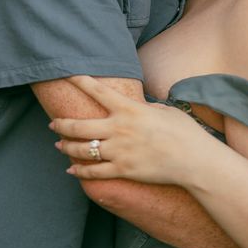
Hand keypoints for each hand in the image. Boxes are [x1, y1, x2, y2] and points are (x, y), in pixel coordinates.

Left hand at [49, 75, 207, 185]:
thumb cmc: (185, 132)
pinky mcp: (123, 170)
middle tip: (53, 123)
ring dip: (66, 147)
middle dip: (61, 124)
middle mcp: (119, 129)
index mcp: (130, 110)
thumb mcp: (165, 111)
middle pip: (79, 126)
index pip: (99, 91)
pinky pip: (94, 172)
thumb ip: (146, 107)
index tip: (68, 75)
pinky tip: (72, 170)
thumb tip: (139, 106)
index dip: (81, 81)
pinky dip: (79, 172)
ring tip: (59, 145)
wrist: (194, 161)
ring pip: (81, 150)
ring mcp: (119, 152)